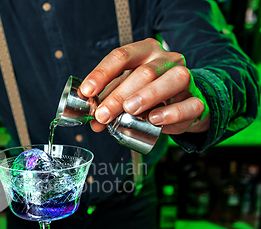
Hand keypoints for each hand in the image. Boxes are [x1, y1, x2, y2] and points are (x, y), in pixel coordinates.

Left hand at [79, 38, 209, 134]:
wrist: (181, 104)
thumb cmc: (146, 93)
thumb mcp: (124, 92)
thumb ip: (108, 101)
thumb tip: (94, 121)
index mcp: (144, 52)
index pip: (121, 56)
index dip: (102, 74)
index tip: (87, 92)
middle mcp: (166, 60)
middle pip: (144, 72)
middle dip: (119, 95)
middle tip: (102, 114)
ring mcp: (185, 78)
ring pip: (172, 80)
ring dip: (147, 95)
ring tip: (129, 110)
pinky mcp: (197, 100)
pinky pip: (189, 105)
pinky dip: (170, 113)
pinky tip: (154, 119)